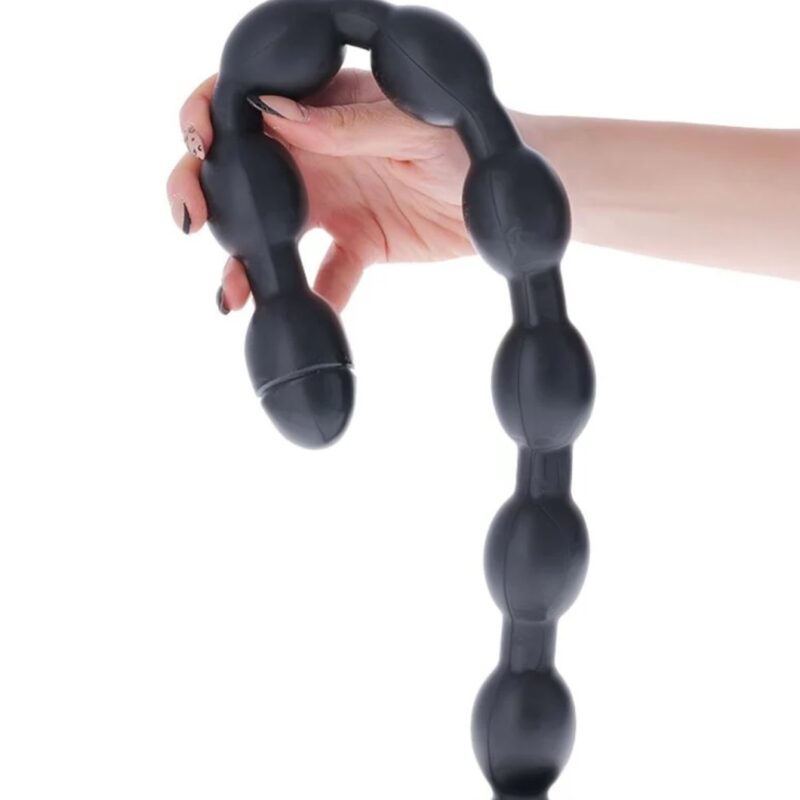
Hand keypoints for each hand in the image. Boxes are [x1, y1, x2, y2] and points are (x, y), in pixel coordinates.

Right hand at [167, 68, 473, 311]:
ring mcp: (333, 201)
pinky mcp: (358, 243)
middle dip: (202, 189)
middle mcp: (315, 153)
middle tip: (190, 218)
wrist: (507, 192)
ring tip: (232, 292)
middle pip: (240, 170)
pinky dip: (311, 300)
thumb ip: (345, 124)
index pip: (245, 101)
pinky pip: (326, 276)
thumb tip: (272, 112)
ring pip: (270, 231)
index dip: (208, 115)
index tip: (196, 140)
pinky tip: (297, 319)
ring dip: (242, 260)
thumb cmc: (465, 135)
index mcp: (321, 104)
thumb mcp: (409, 122)